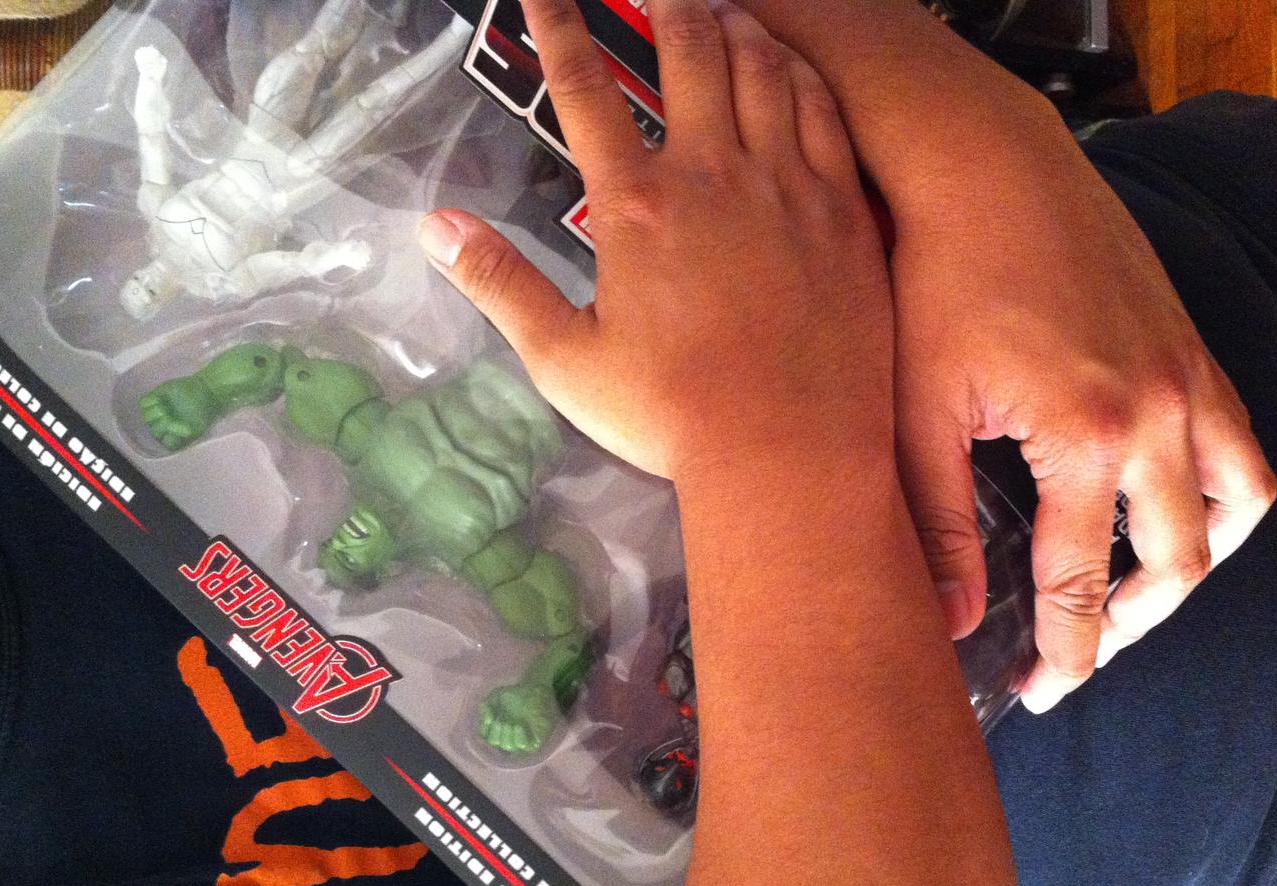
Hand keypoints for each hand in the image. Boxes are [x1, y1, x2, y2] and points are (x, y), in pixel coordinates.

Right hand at [414, 0, 895, 485]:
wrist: (787, 450)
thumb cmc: (670, 414)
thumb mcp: (565, 360)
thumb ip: (500, 284)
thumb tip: (434, 226)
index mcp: (635, 206)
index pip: (585, 89)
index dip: (558, 25)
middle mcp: (711, 172)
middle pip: (688, 50)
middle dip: (666, 4)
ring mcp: (785, 182)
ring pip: (761, 67)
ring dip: (735, 26)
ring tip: (721, 12)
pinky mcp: (842, 206)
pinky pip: (822, 109)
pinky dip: (799, 70)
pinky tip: (789, 63)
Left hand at [885, 114, 1276, 712]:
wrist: (983, 166)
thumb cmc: (932, 280)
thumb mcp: (918, 411)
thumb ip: (939, 524)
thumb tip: (953, 620)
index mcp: (1086, 437)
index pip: (1082, 585)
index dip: (1066, 652)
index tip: (1044, 691)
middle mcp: (1159, 411)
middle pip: (1177, 561)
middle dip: (1132, 627)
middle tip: (1080, 659)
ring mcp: (1187, 373)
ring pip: (1235, 504)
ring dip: (1195, 564)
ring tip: (1137, 599)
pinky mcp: (1190, 342)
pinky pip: (1238, 441)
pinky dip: (1220, 493)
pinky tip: (1167, 506)